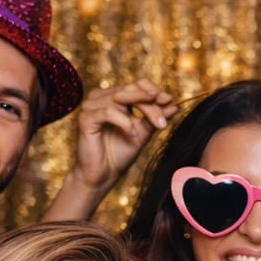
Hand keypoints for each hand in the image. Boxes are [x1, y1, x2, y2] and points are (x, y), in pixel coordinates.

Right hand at [70, 80, 178, 194]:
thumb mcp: (143, 133)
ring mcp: (92, 106)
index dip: (154, 90)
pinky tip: (133, 133)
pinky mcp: (85, 118)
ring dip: (143, 110)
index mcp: (115, 97)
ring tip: (157, 125)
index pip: (136, 84)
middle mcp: (102, 98)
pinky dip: (124, 121)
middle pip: (130, 88)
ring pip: (120, 98)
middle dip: (151, 102)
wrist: (103, 176)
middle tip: (166, 115)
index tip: (170, 100)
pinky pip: (107, 112)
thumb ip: (156, 118)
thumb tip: (175, 105)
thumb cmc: (119, 154)